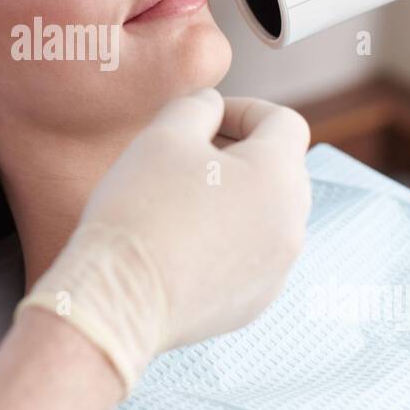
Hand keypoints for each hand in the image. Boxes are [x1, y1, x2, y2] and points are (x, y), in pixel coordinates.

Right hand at [14, 89, 311, 393]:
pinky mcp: (255, 303)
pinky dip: (228, 240)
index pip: (284, 123)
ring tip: (183, 199)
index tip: (205, 118)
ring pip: (267, 214)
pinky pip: (252, 255)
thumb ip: (199, 106)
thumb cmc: (139, 209)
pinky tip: (183, 242)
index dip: (244, 109)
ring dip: (236, 197)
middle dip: (242, 152)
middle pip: (281, 169)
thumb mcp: (164, 134)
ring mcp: (277, 269)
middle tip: (190, 154)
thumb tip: (212, 110)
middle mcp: (292, 224)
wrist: (118, 299)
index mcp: (279, 177)